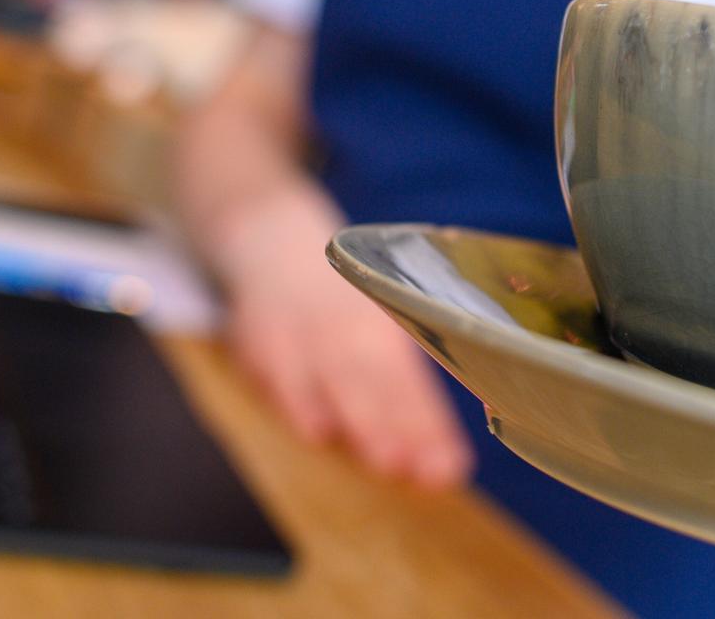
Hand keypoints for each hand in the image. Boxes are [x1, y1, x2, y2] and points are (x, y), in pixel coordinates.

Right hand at [215, 187, 473, 489]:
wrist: (273, 246)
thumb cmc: (337, 310)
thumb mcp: (373, 333)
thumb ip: (399, 391)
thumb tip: (437, 457)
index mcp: (385, 330)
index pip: (413, 386)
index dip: (431, 428)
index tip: (451, 467)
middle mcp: (351, 328)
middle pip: (382, 384)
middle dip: (403, 427)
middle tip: (424, 468)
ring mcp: (307, 333)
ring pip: (338, 381)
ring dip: (361, 421)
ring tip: (385, 461)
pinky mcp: (262, 338)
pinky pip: (281, 372)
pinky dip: (298, 401)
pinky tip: (316, 432)